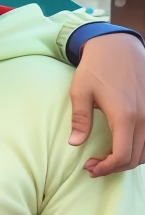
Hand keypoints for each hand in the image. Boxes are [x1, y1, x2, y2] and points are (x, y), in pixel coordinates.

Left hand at [70, 31, 144, 175]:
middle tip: (93, 166)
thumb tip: (75, 143)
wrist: (118, 46)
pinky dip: (139, 148)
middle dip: (114, 167)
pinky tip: (122, 146)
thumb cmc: (96, 67)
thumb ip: (80, 120)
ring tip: (106, 158)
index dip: (106, 168)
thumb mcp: (81, 92)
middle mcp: (144, 116)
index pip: (122, 155)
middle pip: (136, 157)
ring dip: (128, 159)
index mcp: (125, 115)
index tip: (89, 168)